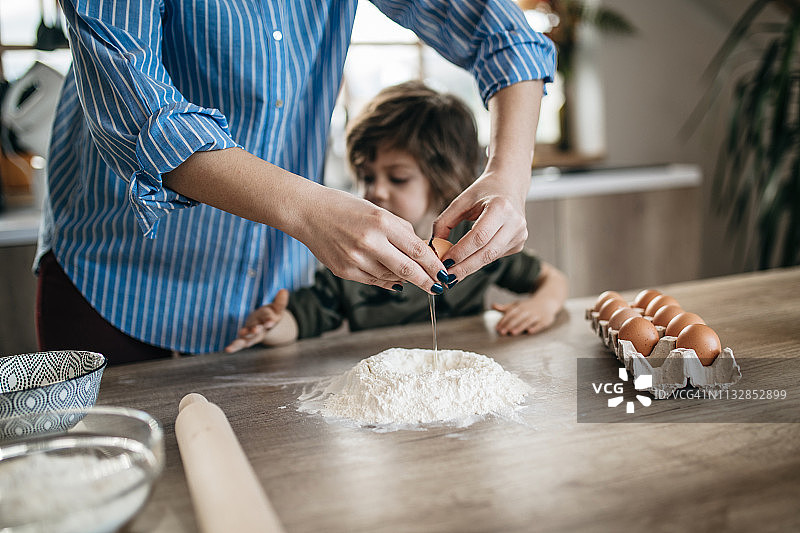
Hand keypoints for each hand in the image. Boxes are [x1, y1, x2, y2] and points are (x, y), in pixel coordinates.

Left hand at [224, 289, 289, 352]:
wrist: (265, 326)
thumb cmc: (270, 315)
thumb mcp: (276, 309)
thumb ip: (280, 302)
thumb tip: (283, 291)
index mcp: (269, 322)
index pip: (270, 321)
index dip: (270, 321)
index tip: (270, 322)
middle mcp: (261, 330)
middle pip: (259, 332)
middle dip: (256, 330)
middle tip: (255, 330)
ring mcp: (251, 335)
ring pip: (248, 338)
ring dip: (244, 337)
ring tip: (240, 336)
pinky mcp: (244, 337)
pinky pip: (239, 343)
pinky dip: (234, 347)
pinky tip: (228, 349)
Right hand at [295, 186, 446, 293]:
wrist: (308, 212)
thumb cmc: (345, 208)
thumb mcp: (377, 211)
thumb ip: (401, 231)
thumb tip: (422, 251)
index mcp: (381, 223)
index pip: (417, 250)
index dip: (434, 266)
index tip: (443, 274)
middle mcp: (369, 242)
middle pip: (407, 270)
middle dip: (426, 281)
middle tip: (438, 288)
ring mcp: (355, 259)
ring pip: (390, 278)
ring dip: (405, 280)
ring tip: (413, 278)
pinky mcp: (344, 271)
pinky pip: (373, 281)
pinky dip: (386, 281)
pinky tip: (393, 279)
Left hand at [431, 172, 527, 280]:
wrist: (509, 184)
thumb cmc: (484, 191)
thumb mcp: (461, 201)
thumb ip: (444, 222)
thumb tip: (434, 246)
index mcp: (501, 207)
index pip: (479, 237)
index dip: (461, 252)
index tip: (444, 262)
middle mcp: (515, 222)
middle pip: (487, 253)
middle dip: (465, 267)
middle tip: (447, 276)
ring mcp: (519, 234)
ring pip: (491, 258)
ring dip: (470, 267)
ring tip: (453, 273)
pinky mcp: (519, 243)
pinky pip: (495, 257)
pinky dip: (479, 261)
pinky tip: (468, 261)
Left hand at [491, 298, 557, 335]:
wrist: (547, 301)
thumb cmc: (529, 306)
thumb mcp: (517, 305)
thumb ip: (505, 308)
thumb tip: (492, 306)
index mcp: (520, 307)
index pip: (510, 314)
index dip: (503, 321)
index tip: (497, 328)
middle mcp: (528, 310)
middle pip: (517, 318)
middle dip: (509, 325)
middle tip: (502, 332)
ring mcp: (537, 315)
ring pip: (528, 321)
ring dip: (520, 326)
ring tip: (513, 333)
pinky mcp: (545, 320)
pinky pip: (540, 324)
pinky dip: (535, 327)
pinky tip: (529, 332)